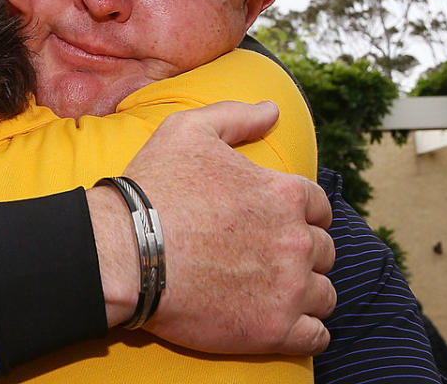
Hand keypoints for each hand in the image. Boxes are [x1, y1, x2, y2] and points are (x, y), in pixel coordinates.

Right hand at [87, 101, 334, 355]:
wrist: (123, 252)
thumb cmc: (153, 189)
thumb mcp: (187, 131)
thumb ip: (236, 116)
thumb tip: (273, 110)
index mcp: (283, 193)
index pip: (319, 206)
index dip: (299, 213)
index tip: (275, 223)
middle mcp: (295, 239)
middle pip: (322, 250)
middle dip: (300, 252)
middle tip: (267, 257)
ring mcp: (288, 287)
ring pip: (324, 293)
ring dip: (305, 291)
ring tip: (274, 292)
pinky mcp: (274, 329)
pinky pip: (315, 336)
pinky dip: (306, 331)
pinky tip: (285, 323)